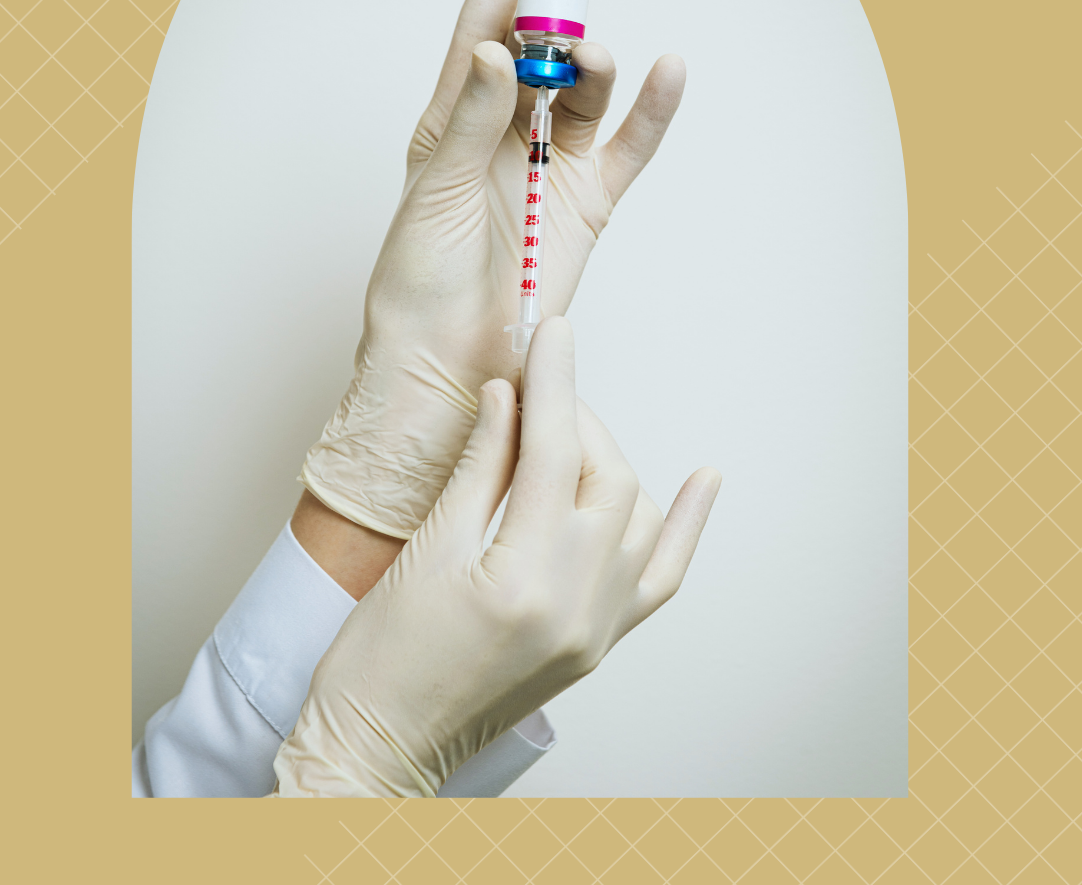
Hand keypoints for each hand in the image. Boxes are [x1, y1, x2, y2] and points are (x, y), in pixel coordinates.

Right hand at [275, 317, 722, 795]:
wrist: (380, 748)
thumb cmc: (380, 662)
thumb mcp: (424, 550)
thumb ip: (480, 467)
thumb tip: (510, 395)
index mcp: (526, 580)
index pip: (555, 451)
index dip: (553, 382)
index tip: (549, 332)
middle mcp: (578, 607)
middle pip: (606, 478)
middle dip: (576, 421)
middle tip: (530, 390)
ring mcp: (596, 630)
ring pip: (635, 517)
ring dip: (608, 463)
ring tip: (559, 437)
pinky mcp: (597, 644)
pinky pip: (660, 578)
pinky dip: (680, 525)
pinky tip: (701, 479)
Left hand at [298, 0, 685, 539]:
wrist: (443, 364)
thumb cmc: (414, 286)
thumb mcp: (430, 192)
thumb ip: (469, 121)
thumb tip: (496, 52)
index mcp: (450, 121)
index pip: (479, 29)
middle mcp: (504, 135)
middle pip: (539, 51)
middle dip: (555, 2)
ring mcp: (549, 168)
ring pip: (584, 94)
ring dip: (592, 63)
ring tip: (589, 54)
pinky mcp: (586, 206)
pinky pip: (629, 149)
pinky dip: (652, 112)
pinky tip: (668, 69)